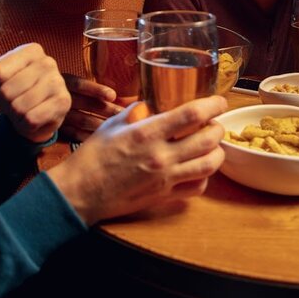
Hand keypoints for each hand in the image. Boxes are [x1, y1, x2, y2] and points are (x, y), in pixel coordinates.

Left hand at [0, 44, 71, 142]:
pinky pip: (31, 119)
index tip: (4, 84)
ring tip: (23, 109)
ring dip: (15, 114)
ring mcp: (58, 82)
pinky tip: (33, 118)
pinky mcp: (63, 103)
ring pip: (19, 106)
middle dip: (5, 102)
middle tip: (14, 100)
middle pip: (7, 90)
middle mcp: (48, 62)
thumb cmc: (9, 89)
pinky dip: (26, 124)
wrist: (31, 114)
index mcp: (32, 50)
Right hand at [46, 96, 227, 223]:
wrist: (80, 192)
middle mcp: (161, 156)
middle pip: (208, 139)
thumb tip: (154, 103)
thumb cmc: (92, 156)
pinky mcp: (164, 196)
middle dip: (218, 128)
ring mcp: (165, 179)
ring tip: (211, 145)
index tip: (219, 101)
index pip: (191, 114)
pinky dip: (204, 176)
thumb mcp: (113, 125)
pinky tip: (197, 167)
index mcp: (147, 134)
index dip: (212, 105)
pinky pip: (197, 187)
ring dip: (217, 152)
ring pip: (209, 165)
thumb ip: (137, 112)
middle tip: (214, 123)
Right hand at [59, 73, 122, 141]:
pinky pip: (75, 134)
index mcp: (65, 83)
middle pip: (85, 104)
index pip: (80, 85)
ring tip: (118, 126)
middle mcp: (61, 98)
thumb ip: (89, 88)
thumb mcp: (72, 84)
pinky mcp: (58, 129)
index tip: (112, 95)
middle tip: (123, 114)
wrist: (38, 107)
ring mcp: (59, 115)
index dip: (96, 90)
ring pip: (82, 120)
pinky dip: (89, 136)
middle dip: (106, 109)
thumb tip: (115, 95)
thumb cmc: (64, 92)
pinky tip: (103, 137)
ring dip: (101, 123)